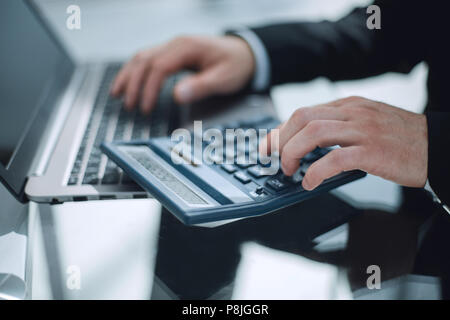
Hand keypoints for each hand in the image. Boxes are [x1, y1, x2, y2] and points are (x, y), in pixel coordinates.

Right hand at [110, 35, 254, 113]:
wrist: (245, 53)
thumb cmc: (236, 65)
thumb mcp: (223, 79)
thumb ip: (201, 86)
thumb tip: (177, 96)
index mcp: (187, 48)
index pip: (158, 67)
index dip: (149, 89)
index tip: (145, 108)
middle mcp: (176, 44)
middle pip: (145, 60)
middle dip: (133, 84)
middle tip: (129, 106)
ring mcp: (173, 47)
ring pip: (142, 57)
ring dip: (128, 75)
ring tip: (117, 94)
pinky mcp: (173, 53)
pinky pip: (147, 58)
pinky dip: (135, 70)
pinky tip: (129, 82)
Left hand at [260, 96, 427, 190]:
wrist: (437, 146)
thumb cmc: (402, 139)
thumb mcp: (367, 122)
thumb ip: (341, 126)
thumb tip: (309, 142)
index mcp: (350, 106)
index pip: (305, 112)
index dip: (281, 129)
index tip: (269, 144)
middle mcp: (354, 113)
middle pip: (303, 118)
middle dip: (281, 139)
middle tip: (274, 158)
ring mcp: (363, 130)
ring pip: (313, 133)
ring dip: (293, 153)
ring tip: (290, 170)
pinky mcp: (372, 151)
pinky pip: (334, 159)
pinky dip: (315, 171)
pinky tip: (310, 182)